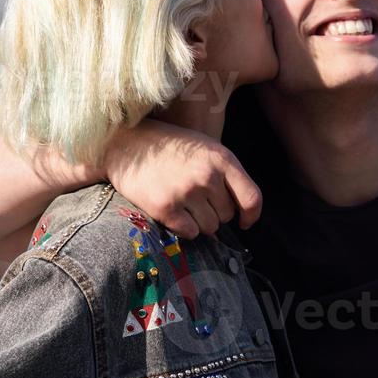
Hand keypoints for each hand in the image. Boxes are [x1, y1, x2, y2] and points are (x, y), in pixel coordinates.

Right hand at [101, 118, 261, 238]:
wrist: (125, 144)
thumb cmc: (169, 147)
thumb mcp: (205, 149)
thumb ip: (225, 175)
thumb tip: (241, 214)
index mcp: (222, 159)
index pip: (252, 198)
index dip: (251, 216)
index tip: (244, 222)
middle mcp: (206, 175)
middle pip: (227, 216)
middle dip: (215, 212)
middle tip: (194, 198)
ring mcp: (185, 192)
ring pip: (210, 228)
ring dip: (199, 222)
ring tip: (182, 202)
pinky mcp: (165, 207)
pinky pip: (190, 233)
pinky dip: (183, 227)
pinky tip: (172, 210)